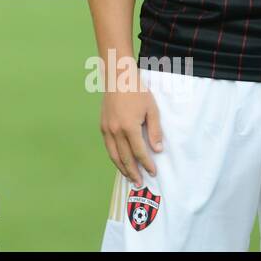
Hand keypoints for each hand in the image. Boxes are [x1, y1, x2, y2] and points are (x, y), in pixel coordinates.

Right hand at [99, 71, 161, 185]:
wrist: (117, 77)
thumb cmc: (137, 91)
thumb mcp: (152, 109)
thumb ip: (155, 131)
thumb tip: (157, 150)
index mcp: (129, 127)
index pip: (139, 152)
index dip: (146, 164)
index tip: (153, 172)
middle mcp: (115, 131)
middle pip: (124, 157)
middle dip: (133, 172)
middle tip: (139, 183)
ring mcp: (107, 128)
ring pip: (113, 154)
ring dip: (121, 167)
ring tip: (128, 177)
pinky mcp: (102, 125)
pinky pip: (108, 146)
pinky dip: (114, 156)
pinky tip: (120, 160)